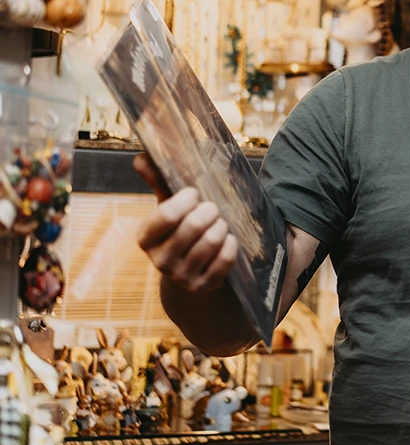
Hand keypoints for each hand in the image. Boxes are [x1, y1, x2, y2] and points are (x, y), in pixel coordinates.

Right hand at [135, 156, 237, 294]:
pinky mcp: (203, 287)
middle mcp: (160, 261)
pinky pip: (225, 258)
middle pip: (193, 226)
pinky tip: (228, 239)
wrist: (190, 268)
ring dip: (222, 225)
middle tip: (213, 207)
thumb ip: (158, 180)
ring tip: (220, 222)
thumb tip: (142, 157)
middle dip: (210, 210)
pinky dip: (231, 244)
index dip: (186, 200)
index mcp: (146, 238)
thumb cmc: (179, 226)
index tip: (195, 193)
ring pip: (212, 240)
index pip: (166, 215)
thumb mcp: (167, 204)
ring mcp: (181, 277)